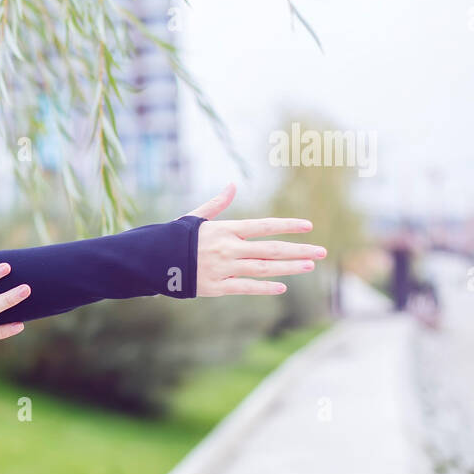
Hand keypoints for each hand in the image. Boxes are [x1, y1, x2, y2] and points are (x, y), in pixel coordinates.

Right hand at [184, 182, 327, 296]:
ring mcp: (223, 268)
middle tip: (322, 252)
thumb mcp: (195, 217)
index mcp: (225, 229)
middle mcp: (228, 248)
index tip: (308, 226)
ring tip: (309, 266)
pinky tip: (282, 286)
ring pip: (263, 268)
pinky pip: (245, 287)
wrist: (152, 260)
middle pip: (270, 249)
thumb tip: (232, 185)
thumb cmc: (175, 237)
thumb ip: (217, 204)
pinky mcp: (216, 287)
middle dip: (299, 250)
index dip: (287, 225)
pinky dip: (264, 288)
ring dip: (289, 267)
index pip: (263, 226)